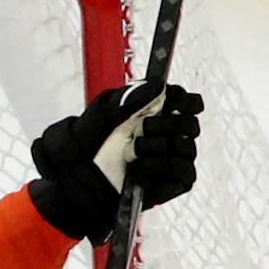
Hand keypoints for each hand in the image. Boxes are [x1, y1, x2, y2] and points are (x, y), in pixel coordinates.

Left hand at [28, 81, 204, 241]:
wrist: (77, 181)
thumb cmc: (89, 146)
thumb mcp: (102, 114)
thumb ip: (130, 98)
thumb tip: (158, 86)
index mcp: (158, 116)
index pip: (189, 103)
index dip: (185, 100)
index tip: (172, 99)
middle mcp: (171, 137)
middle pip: (190, 124)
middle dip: (166, 124)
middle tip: (143, 127)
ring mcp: (174, 159)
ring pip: (186, 146)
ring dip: (156, 145)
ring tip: (133, 151)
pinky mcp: (174, 183)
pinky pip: (182, 169)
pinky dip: (159, 166)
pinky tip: (137, 168)